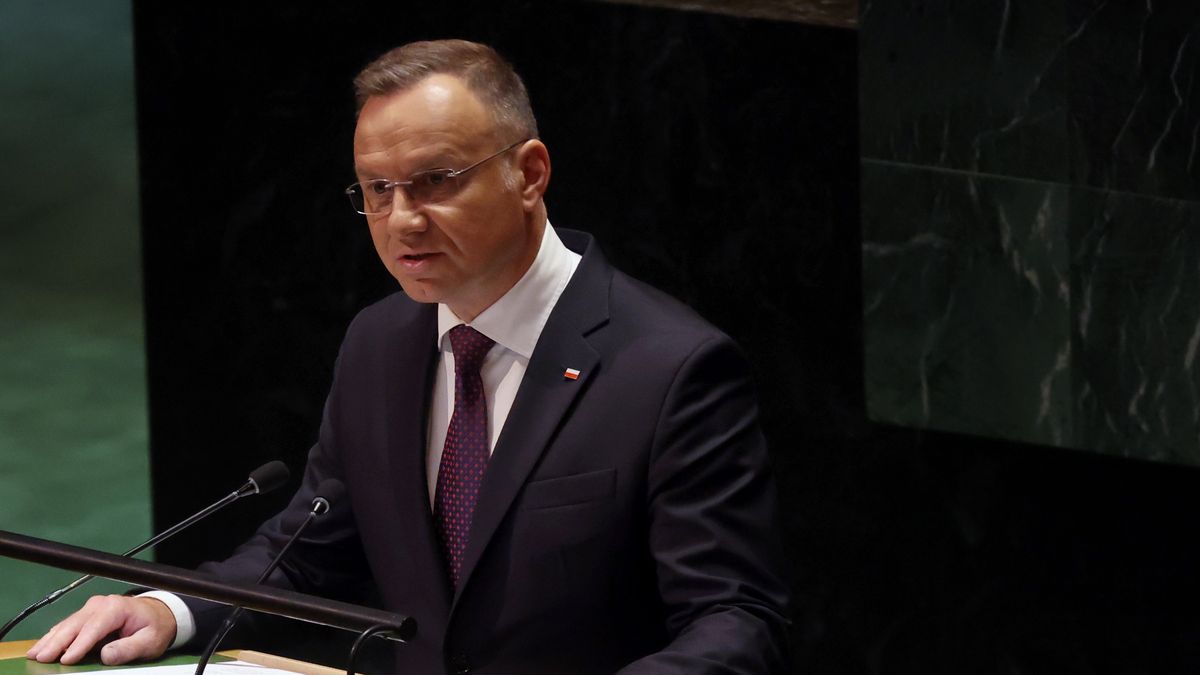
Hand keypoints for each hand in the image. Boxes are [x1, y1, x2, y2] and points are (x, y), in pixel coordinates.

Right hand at [25, 595, 176, 664]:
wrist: (158, 614)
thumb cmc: (154, 628)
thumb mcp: (149, 641)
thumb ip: (129, 648)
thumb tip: (106, 655)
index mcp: (117, 608)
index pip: (94, 628)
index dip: (79, 644)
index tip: (66, 659)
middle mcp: (102, 605)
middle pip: (75, 625)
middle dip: (57, 642)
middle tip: (41, 658)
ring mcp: (92, 608)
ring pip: (67, 624)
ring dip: (50, 639)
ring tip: (35, 653)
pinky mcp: (87, 614)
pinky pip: (68, 625)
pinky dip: (55, 635)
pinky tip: (43, 645)